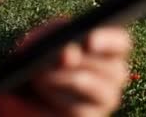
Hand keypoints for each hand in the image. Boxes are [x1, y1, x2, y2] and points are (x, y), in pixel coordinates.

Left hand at [0, 27, 131, 116]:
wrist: (24, 86)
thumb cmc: (39, 56)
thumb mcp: (42, 38)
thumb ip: (55, 37)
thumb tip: (69, 55)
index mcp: (107, 48)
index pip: (121, 43)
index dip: (109, 40)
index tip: (89, 40)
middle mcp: (113, 74)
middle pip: (114, 69)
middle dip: (84, 61)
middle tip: (61, 56)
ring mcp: (105, 98)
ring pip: (100, 89)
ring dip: (68, 79)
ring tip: (43, 74)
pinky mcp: (90, 115)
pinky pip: (82, 109)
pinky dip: (60, 98)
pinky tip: (45, 90)